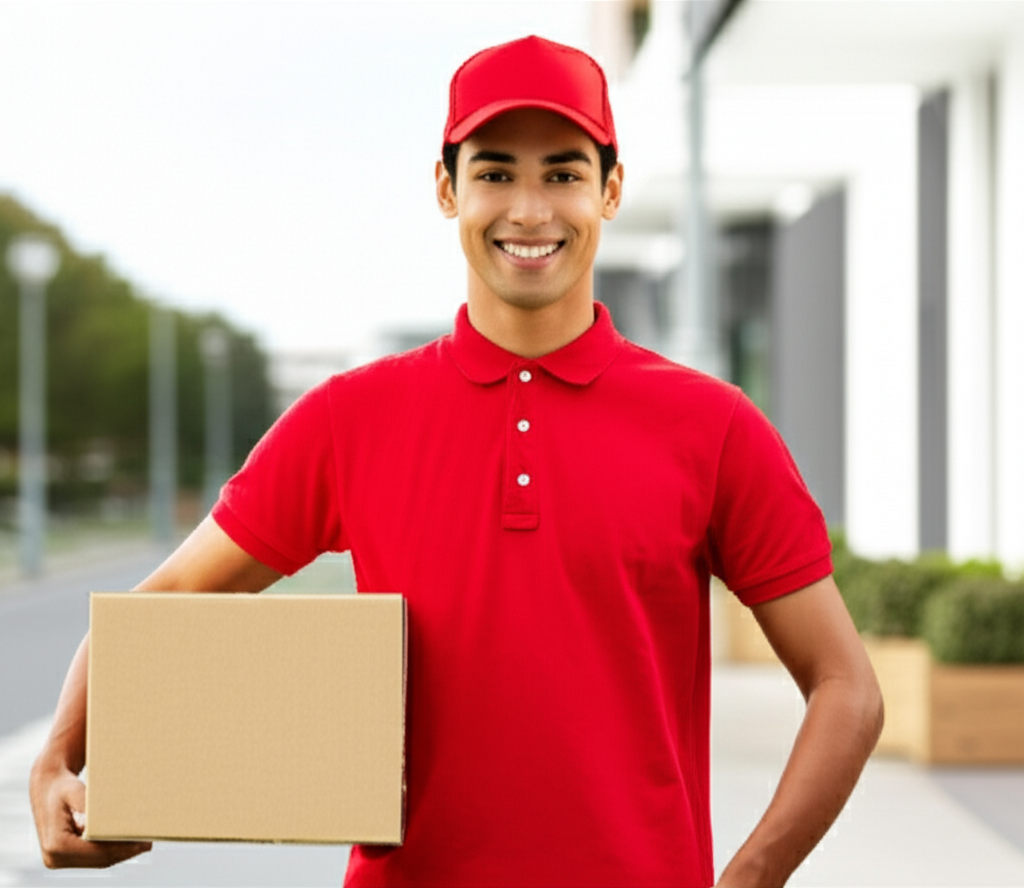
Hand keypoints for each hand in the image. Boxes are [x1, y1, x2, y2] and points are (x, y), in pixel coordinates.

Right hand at [30, 757, 151, 867]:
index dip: (121, 847)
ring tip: (144, 842)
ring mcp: (59, 860)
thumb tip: (103, 818)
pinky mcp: (65, 857)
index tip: (141, 841)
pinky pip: (93, 857)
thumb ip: (87, 803)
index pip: (96, 852)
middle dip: (125, 851)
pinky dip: (112, 850)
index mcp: (56, 845)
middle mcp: (54, 858)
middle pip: (99, 859)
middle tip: (148, 842)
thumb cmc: (62, 786)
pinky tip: (129, 842)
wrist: (47, 787)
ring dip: (122, 853)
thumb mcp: (74, 790)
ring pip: (98, 861)